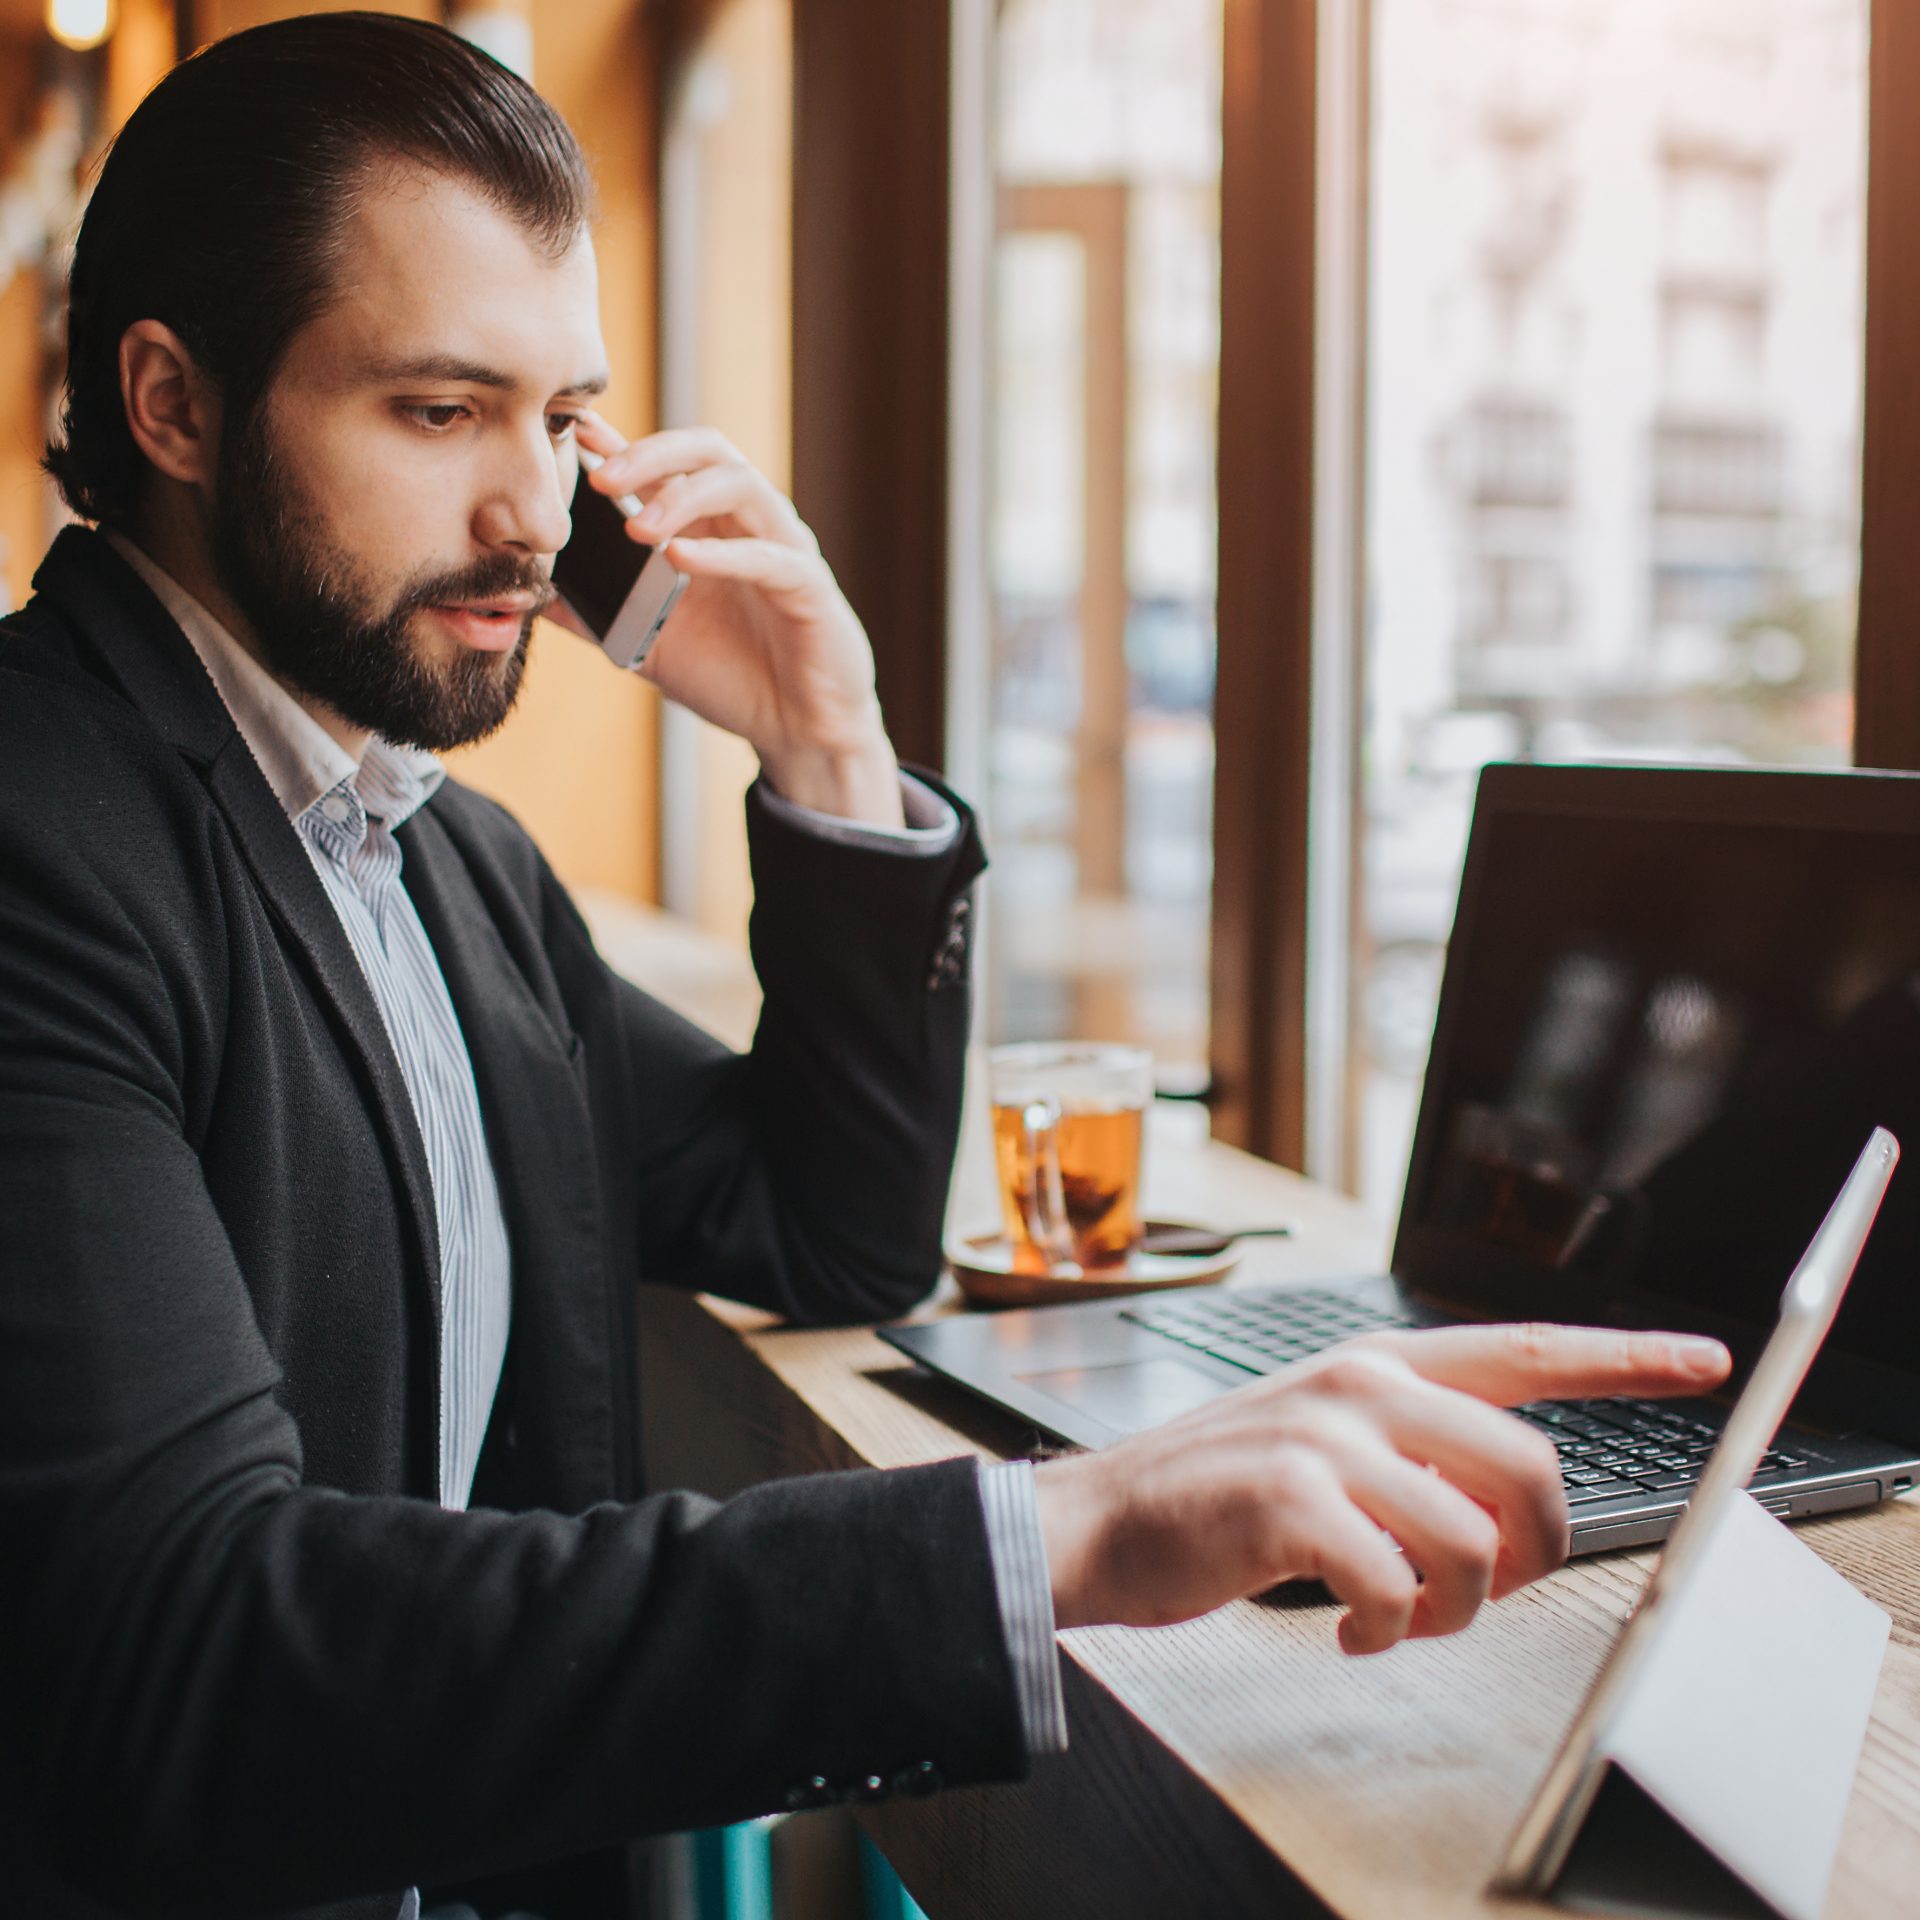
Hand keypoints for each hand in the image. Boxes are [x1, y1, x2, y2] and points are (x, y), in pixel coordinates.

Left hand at [569, 415, 903, 825]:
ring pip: (741, 486)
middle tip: (599, 479)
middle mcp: (750, 525)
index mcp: (713, 528)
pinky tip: (680, 558)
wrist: (795, 731)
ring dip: (682, 496)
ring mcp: (784, 550)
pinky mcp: (809, 589)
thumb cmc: (733, 677)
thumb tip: (534, 594)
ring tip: (636, 527)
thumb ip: (600, 611)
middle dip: (651, 455)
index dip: (624, 443)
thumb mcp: (650, 642)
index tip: (574, 434)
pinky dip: (722, 554)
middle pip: (707, 453)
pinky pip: (770, 557)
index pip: (670, 465)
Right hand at [1032, 1322, 1731, 1651]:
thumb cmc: (1220, 1493)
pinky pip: (1399, 1591)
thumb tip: (1511, 1503)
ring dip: (1451, 1611)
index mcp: (1378, 1364)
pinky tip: (1350, 1629)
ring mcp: (1327, 1440)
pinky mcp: (1294, 1504)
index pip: (1523, 1350)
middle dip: (1532, 1555)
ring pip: (1474, 1545)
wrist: (1103, 1520)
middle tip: (1483, 1589)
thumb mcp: (1323, 1435)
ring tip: (1397, 1615)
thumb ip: (1413, 1442)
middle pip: (1528, 1470)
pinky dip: (1386, 1634)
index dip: (1621, 1357)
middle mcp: (1362, 1387)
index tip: (1698, 1358)